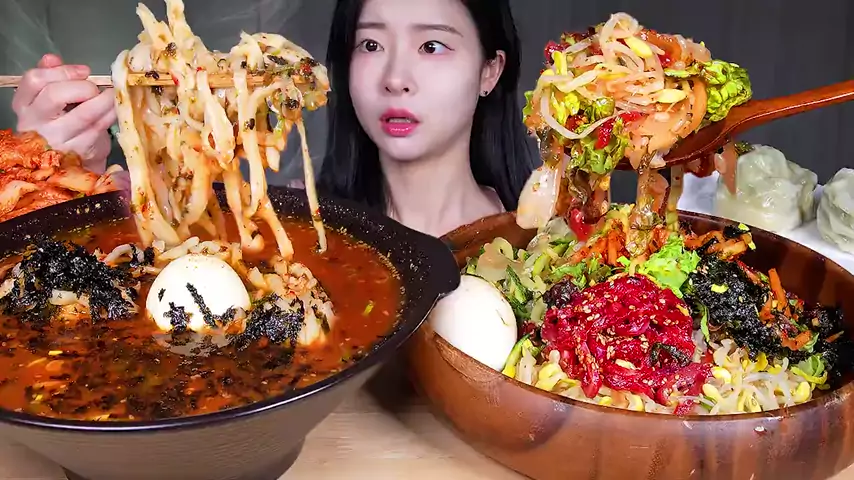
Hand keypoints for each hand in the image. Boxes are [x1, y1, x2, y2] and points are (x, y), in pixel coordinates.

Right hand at [12, 54, 116, 173]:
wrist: (68, 165)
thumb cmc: (59, 125)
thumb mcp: (49, 101)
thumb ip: (50, 77)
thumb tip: (52, 59)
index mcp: (24, 106)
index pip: (34, 80)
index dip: (62, 71)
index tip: (84, 71)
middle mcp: (34, 123)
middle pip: (55, 95)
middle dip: (83, 86)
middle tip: (95, 88)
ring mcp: (57, 140)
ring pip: (84, 113)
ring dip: (105, 100)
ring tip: (113, 94)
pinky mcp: (79, 151)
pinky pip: (99, 127)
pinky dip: (111, 114)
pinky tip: (115, 109)